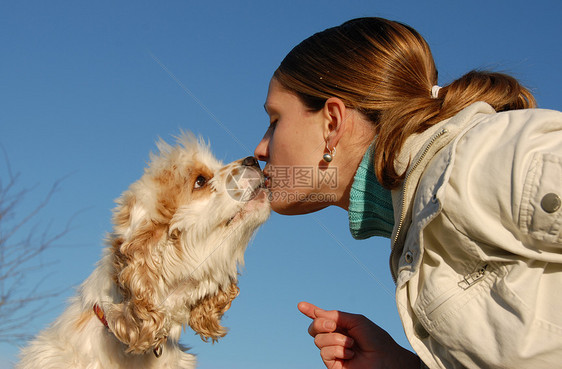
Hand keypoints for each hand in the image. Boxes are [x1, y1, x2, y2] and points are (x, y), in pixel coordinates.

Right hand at [298, 301, 419, 368]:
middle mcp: (335, 338)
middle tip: (332, 325)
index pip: (323, 318)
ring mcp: (333, 352)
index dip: (311, 311)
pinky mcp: (333, 365)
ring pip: (318, 340)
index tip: (301, 305)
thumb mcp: (356, 321)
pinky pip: (324, 352)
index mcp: (342, 326)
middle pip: (314, 328)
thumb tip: (318, 314)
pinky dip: (337, 349)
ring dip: (335, 339)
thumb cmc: (375, 339)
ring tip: (351, 344)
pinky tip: (350, 353)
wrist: (385, 359)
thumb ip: (337, 316)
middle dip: (319, 323)